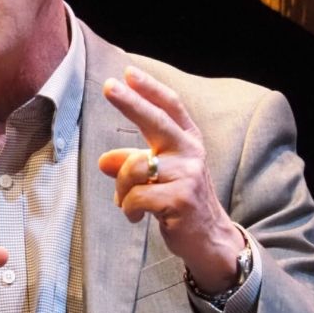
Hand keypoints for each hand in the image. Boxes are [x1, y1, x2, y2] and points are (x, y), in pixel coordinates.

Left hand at [98, 66, 245, 292]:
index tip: (128, 73)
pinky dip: (128, 208)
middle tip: (109, 87)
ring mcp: (187, 175)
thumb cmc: (180, 202)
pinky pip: (136, 196)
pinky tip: (135, 216)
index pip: (170, 107)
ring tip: (127, 202)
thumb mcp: (158, 177)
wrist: (209, 239)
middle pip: (157, 121)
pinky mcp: (180, 199)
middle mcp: (190, 153)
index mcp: (187, 141)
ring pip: (134, 168)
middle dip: (131, 102)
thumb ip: (133, 163)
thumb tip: (104, 161)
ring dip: (121, 188)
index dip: (150, 89)